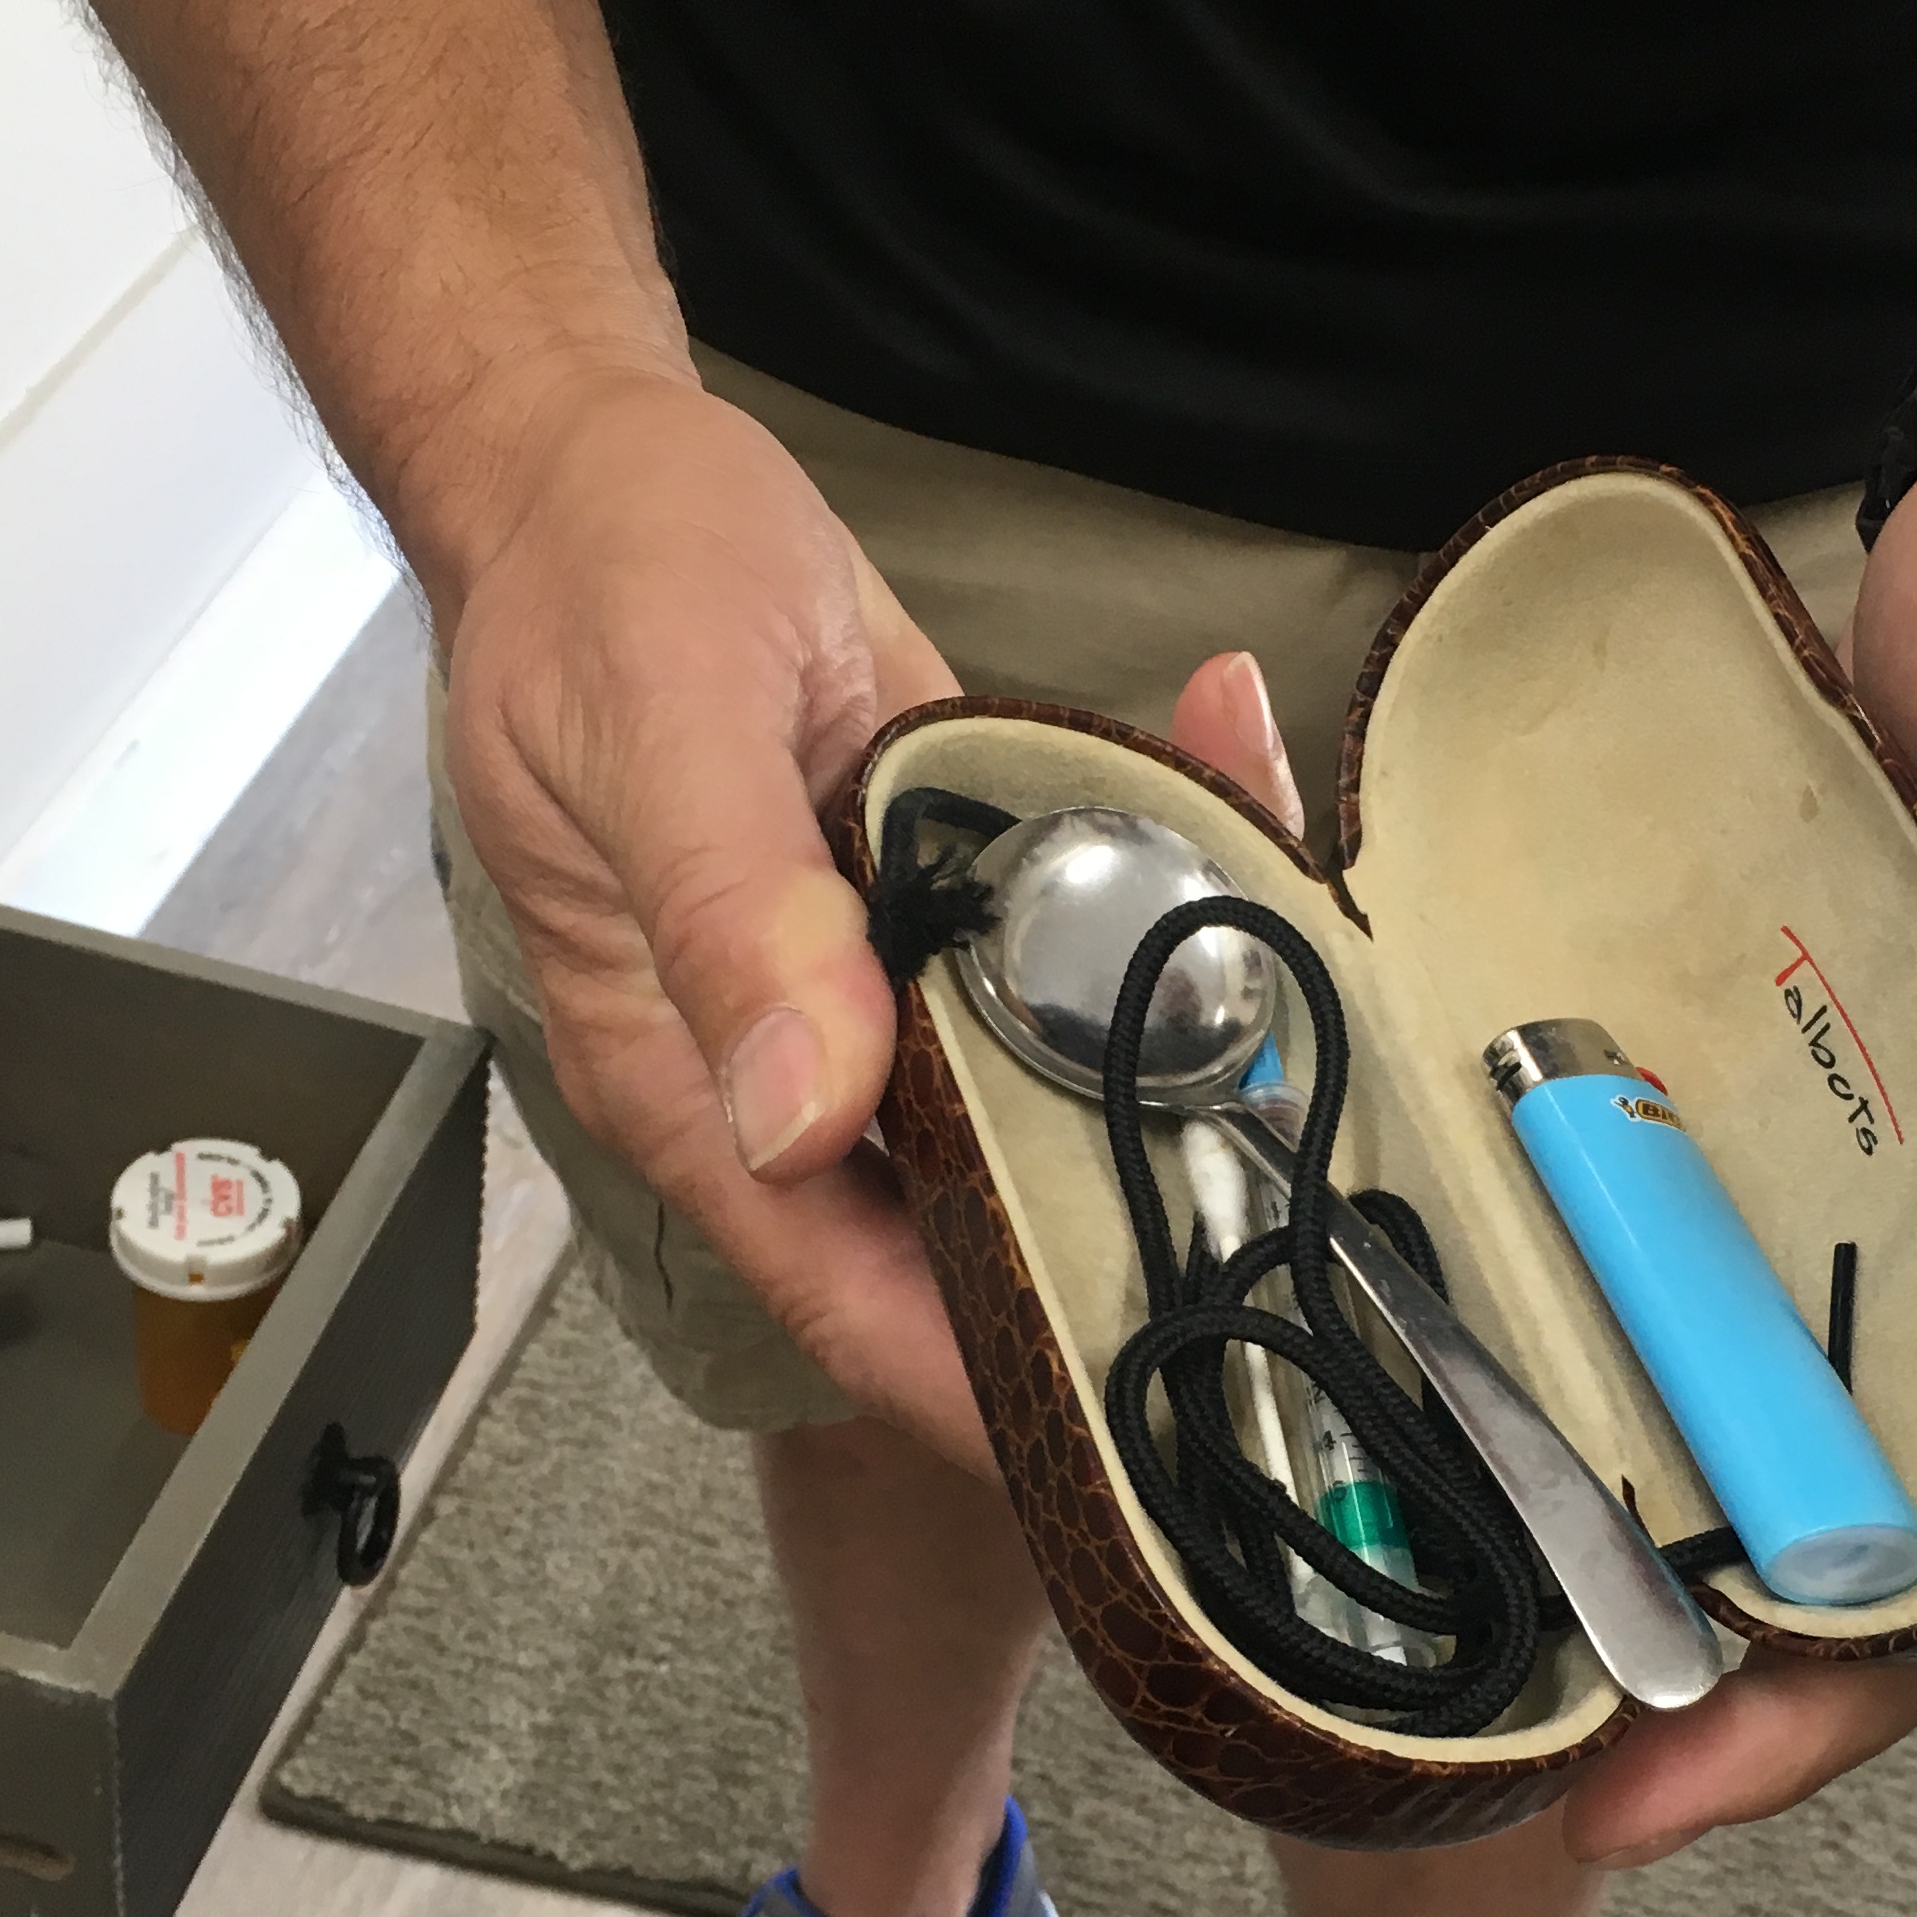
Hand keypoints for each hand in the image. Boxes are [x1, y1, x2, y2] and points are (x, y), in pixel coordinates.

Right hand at [435, 364, 1302, 1468]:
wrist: (609, 468)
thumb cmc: (598, 587)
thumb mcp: (660, 733)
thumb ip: (731, 923)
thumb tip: (800, 1117)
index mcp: (686, 1072)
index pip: (841, 1288)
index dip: (973, 1380)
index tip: (1125, 1449)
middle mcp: (786, 1064)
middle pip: (952, 1233)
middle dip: (1104, 1281)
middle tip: (1285, 1323)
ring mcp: (871, 991)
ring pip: (1028, 1106)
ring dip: (1160, 1120)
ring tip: (1319, 1161)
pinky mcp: (939, 909)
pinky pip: (1060, 966)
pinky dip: (1159, 942)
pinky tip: (1266, 906)